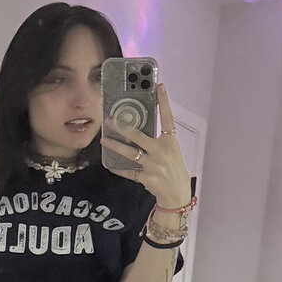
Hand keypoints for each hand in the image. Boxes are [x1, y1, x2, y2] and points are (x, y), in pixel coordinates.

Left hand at [101, 83, 190, 207]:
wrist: (177, 195)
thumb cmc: (174, 171)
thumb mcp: (172, 152)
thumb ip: (159, 140)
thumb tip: (141, 129)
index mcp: (170, 143)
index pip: (168, 118)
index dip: (164, 102)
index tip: (159, 87)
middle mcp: (161, 152)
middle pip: (138, 135)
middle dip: (122, 127)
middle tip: (109, 120)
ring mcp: (153, 165)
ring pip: (129, 152)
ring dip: (114, 146)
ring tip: (104, 141)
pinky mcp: (146, 178)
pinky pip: (128, 171)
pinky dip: (119, 168)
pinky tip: (110, 165)